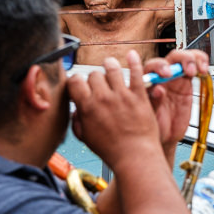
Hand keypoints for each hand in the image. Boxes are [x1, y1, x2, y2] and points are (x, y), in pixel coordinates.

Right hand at [67, 51, 161, 169]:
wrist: (135, 158)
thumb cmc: (111, 151)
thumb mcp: (86, 139)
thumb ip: (77, 122)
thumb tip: (75, 111)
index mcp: (88, 108)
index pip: (75, 81)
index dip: (76, 81)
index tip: (80, 85)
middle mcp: (103, 98)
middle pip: (93, 74)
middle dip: (94, 78)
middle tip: (99, 84)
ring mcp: (122, 96)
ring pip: (112, 68)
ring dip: (110, 65)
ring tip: (110, 66)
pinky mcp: (139, 96)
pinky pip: (136, 73)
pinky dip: (134, 61)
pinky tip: (132, 55)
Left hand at [143, 50, 209, 160]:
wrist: (164, 135)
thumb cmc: (153, 125)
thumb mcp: (150, 117)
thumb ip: (154, 102)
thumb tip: (158, 89)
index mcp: (149, 82)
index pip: (152, 66)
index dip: (160, 67)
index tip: (167, 74)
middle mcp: (162, 77)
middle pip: (171, 58)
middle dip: (180, 60)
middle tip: (186, 70)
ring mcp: (176, 78)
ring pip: (184, 58)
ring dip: (192, 59)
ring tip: (198, 69)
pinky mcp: (188, 82)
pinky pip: (195, 67)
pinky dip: (201, 63)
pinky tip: (204, 69)